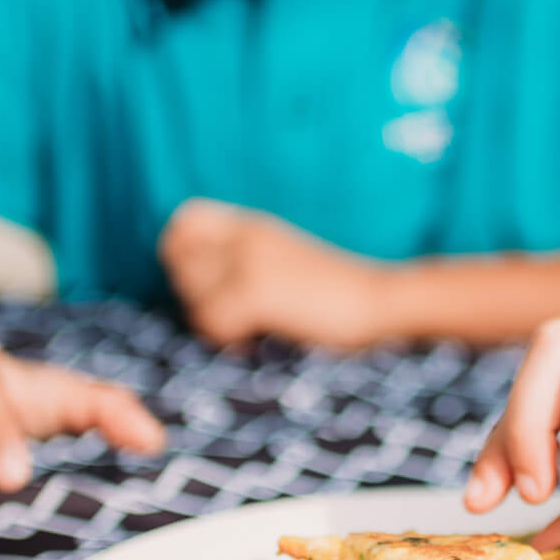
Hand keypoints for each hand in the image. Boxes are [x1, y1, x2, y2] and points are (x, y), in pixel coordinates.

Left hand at [160, 200, 392, 349]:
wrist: (380, 299)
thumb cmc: (338, 293)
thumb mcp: (286, 259)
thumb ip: (247, 259)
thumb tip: (199, 284)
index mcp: (254, 225)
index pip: (186, 219)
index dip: (181, 250)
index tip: (203, 280)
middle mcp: (246, 236)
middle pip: (179, 261)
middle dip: (194, 293)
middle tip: (228, 313)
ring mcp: (249, 261)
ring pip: (192, 294)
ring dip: (210, 319)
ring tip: (245, 329)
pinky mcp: (256, 291)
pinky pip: (212, 320)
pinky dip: (227, 338)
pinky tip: (254, 341)